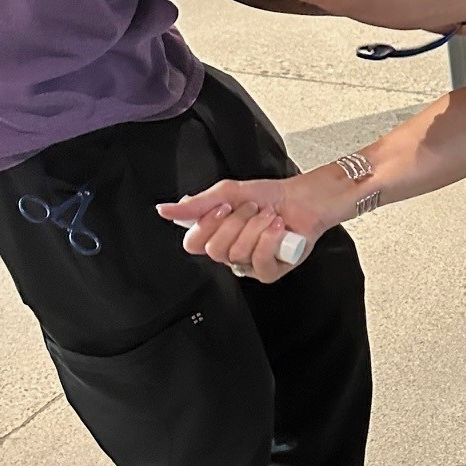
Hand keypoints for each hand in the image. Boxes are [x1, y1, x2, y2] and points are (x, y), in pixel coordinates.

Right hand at [156, 167, 354, 282]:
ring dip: (257, 227)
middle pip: (215, 249)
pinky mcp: (270, 272)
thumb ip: (196, 204)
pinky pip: (260, 263)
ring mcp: (249, 265)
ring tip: (269, 215)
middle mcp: (230, 253)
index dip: (207, 226)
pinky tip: (278, 228)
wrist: (303, 199)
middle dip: (237, 222)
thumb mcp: (228, 193)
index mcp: (215, 235)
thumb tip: (163, 209)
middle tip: (252, 208)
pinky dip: (269, 240)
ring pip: (239, 253)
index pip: (193, 244)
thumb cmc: (268, 196)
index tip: (223, 207)